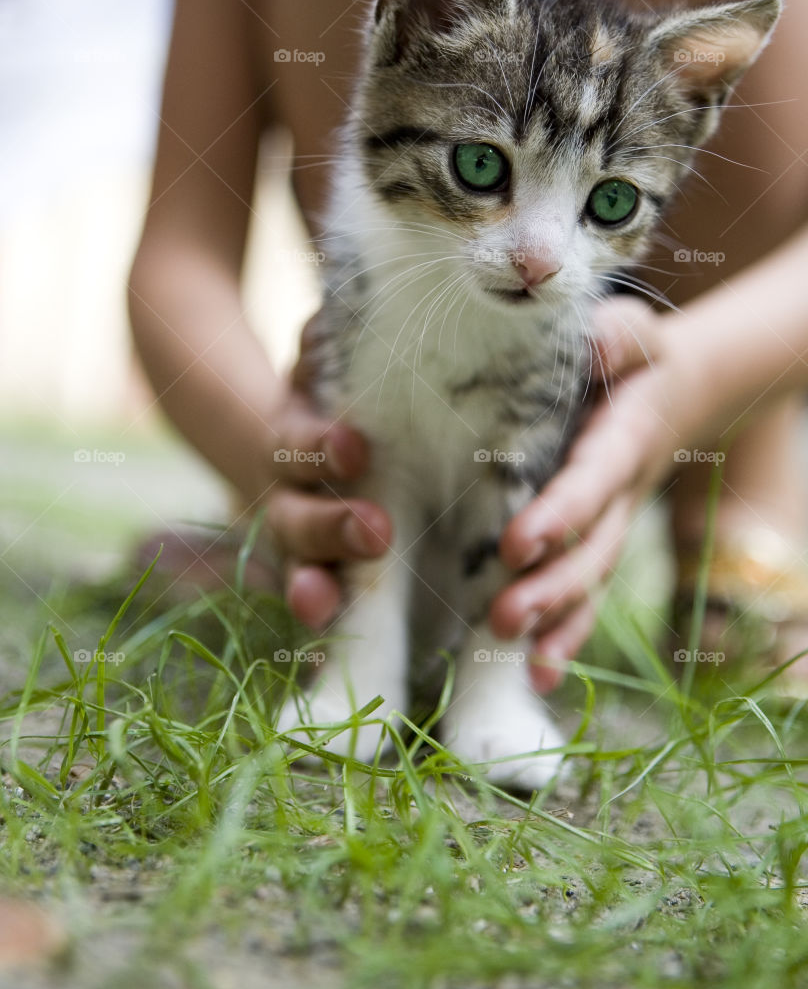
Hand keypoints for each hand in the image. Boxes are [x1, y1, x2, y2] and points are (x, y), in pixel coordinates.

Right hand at [263, 318, 390, 627]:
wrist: (249, 432)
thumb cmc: (316, 388)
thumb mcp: (316, 359)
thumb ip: (325, 344)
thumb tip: (330, 319)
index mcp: (283, 437)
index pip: (295, 442)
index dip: (319, 448)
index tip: (355, 447)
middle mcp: (278, 496)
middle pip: (295, 519)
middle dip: (332, 529)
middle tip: (377, 530)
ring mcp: (288, 543)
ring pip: (295, 572)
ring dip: (315, 590)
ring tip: (326, 610)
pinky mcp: (309, 574)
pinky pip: (313, 605)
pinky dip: (319, 634)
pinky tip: (325, 669)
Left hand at [493, 297, 707, 690]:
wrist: (675, 394)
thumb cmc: (637, 360)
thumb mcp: (635, 334)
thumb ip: (615, 338)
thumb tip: (587, 348)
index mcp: (624, 440)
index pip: (593, 481)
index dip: (561, 514)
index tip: (518, 542)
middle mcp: (620, 496)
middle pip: (593, 552)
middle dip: (552, 589)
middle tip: (505, 617)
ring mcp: (611, 528)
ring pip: (589, 585)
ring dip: (555, 624)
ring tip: (516, 655)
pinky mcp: (595, 546)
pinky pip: (585, 599)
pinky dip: (564, 638)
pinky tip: (535, 678)